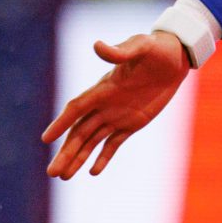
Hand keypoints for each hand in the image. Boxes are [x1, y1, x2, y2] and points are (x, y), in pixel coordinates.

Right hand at [42, 32, 189, 178]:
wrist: (175, 56)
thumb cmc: (157, 48)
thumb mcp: (141, 46)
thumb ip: (119, 51)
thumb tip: (97, 45)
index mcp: (104, 88)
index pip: (77, 108)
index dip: (62, 123)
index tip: (46, 139)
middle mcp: (105, 104)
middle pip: (79, 132)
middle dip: (66, 152)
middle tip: (51, 173)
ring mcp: (117, 115)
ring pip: (92, 141)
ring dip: (77, 158)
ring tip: (62, 177)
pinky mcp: (132, 123)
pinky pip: (113, 144)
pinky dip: (103, 158)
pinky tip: (92, 172)